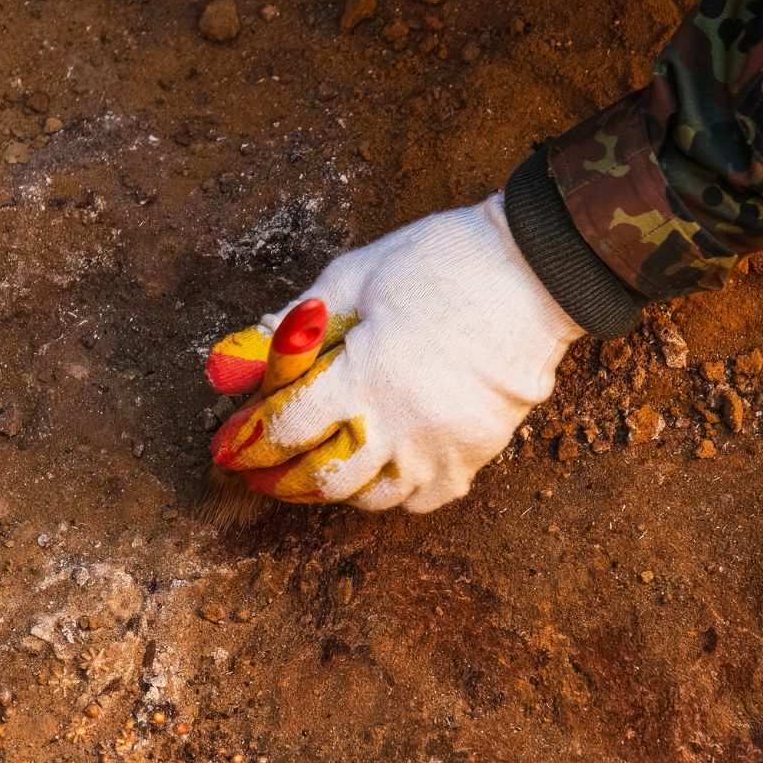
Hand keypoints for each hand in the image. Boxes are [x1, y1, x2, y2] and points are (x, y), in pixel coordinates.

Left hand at [204, 193, 583, 511]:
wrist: (535, 271)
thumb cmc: (439, 262)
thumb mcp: (354, 277)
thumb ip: (287, 327)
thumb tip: (226, 365)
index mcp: (365, 376)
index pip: (287, 429)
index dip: (249, 439)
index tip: (228, 444)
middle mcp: (402, 425)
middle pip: (322, 479)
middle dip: (279, 477)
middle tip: (257, 470)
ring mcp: (442, 447)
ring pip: (371, 498)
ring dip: (332, 486)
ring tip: (313, 466)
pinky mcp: (476, 455)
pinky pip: (422, 500)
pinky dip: (392, 493)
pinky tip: (378, 468)